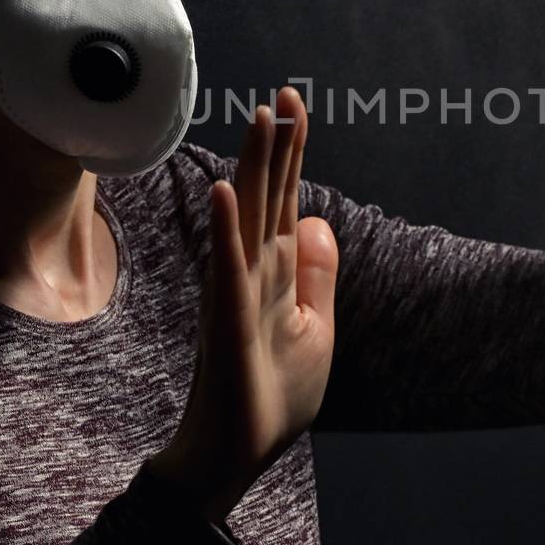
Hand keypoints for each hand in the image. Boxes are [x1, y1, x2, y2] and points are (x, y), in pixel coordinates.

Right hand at [149, 87, 338, 522]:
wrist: (240, 450)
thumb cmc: (272, 394)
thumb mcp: (316, 327)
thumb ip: (317, 274)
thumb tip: (320, 220)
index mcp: (276, 271)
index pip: (285, 197)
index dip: (292, 152)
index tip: (297, 105)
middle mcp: (253, 269)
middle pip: (266, 192)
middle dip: (276, 143)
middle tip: (284, 93)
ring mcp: (238, 289)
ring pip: (247, 213)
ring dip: (254, 165)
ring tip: (261, 116)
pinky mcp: (229, 316)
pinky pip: (227, 264)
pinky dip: (226, 225)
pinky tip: (225, 189)